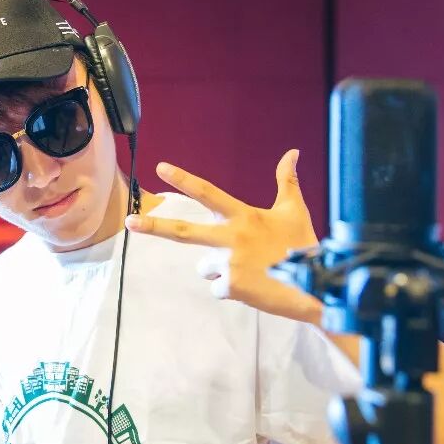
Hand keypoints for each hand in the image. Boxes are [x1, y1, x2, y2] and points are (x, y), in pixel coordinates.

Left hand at [124, 150, 323, 322]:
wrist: (315, 285)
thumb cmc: (304, 246)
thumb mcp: (294, 211)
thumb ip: (286, 181)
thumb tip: (292, 152)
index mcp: (244, 216)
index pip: (208, 193)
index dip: (184, 179)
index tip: (160, 168)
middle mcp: (231, 237)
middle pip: (183, 232)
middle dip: (153, 227)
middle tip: (128, 222)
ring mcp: (229, 263)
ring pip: (204, 267)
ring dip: (219, 270)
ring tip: (248, 270)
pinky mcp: (231, 287)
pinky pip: (217, 290)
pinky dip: (231, 291)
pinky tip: (253, 287)